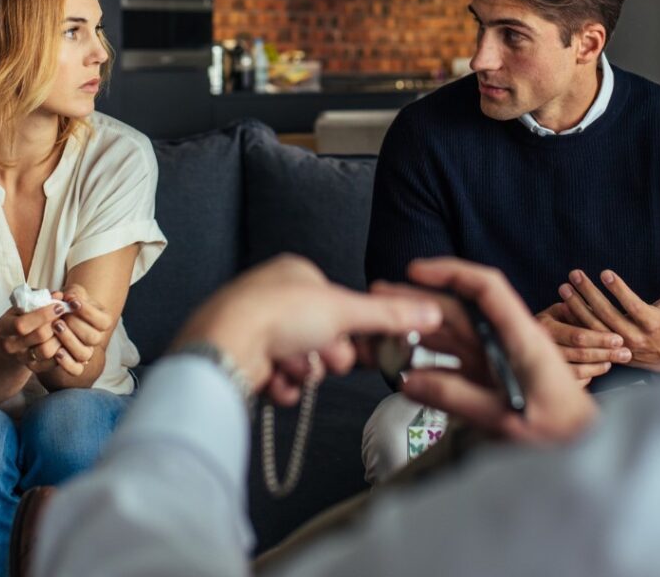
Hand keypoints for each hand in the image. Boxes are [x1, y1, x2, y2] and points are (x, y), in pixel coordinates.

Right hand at [0, 301, 71, 372]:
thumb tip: (58, 295)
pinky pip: (51, 363)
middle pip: (39, 336)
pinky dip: (62, 351)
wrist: (10, 343)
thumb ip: (39, 298)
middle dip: (55, 324)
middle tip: (65, 316)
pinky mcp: (33, 367)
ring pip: (46, 351)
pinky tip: (64, 339)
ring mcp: (21, 358)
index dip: (43, 315)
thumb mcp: (23, 305)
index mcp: (4, 327)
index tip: (59, 306)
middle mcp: (10, 345)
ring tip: (65, 327)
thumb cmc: (20, 317)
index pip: (22, 324)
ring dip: (60, 337)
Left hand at [47, 284, 113, 377]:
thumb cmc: (67, 304)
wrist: (57, 319)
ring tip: (56, 327)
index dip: (88, 312)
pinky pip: (75, 370)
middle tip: (61, 316)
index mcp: (102, 321)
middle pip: (93, 338)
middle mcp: (96, 338)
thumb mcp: (72, 294)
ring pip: (84, 354)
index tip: (72, 301)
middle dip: (76, 325)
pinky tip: (56, 351)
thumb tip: (68, 297)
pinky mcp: (74, 365)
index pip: (103, 321)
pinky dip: (67, 363)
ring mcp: (86, 353)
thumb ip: (73, 294)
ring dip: (69, 341)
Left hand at [172, 254, 443, 405]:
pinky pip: (278, 381)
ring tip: (287, 365)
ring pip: (301, 362)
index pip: (338, 306)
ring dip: (302, 372)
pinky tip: (273, 380)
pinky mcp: (242, 359)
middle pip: (322, 338)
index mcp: (296, 273)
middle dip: (325, 355)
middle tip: (321, 356)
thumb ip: (389, 315)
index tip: (357, 344)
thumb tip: (433, 311)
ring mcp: (256, 328)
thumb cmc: (280, 314)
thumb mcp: (346, 310)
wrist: (226, 345)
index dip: (349, 330)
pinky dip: (281, 386)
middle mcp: (274, 296)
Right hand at [390, 258, 597, 443]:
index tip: (415, 271)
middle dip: (420, 299)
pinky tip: (405, 360)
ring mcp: (498, 357)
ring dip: (419, 327)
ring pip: (452, 332)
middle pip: (459, 308)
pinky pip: (454, 359)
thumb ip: (457, 398)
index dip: (451, 272)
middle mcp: (507, 340)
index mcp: (522, 337)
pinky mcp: (492, 377)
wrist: (586, 453)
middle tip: (380, 295)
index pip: (487, 288)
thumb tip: (407, 382)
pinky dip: (429, 357)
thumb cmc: (561, 435)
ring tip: (384, 324)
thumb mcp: (508, 420)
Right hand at [535, 302, 632, 385]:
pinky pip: (573, 381)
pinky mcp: (551, 377)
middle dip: (605, 353)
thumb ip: (576, 310)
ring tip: (613, 360)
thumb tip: (595, 309)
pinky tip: (601, 367)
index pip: (577, 336)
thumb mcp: (559, 310)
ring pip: (577, 371)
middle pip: (580, 354)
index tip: (618, 339)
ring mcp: (546, 364)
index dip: (599, 339)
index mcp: (546, 326)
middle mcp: (544, 347)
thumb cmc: (552, 320)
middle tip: (626, 354)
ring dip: (599, 366)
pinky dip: (589, 376)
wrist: (527, 337)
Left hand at [558, 265, 659, 371]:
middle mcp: (634, 337)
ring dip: (576, 306)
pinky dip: (575, 320)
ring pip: (594, 325)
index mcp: (652, 324)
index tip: (605, 272)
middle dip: (589, 293)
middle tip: (575, 275)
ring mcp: (619, 345)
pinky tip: (562, 304)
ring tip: (564, 287)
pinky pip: (588, 334)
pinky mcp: (607, 349)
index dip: (619, 290)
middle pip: (608, 314)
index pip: (633, 306)